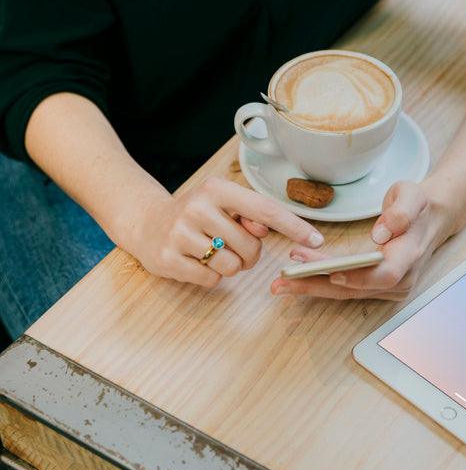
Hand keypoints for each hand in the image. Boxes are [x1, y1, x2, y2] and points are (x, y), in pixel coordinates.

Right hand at [130, 177, 323, 288]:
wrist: (145, 222)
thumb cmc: (196, 213)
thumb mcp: (222, 203)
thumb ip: (250, 213)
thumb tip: (265, 228)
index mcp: (216, 189)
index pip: (265, 209)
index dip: (294, 226)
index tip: (317, 239)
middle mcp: (197, 208)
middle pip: (251, 246)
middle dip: (249, 254)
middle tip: (231, 246)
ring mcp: (180, 235)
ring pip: (232, 267)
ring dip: (230, 267)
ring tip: (212, 252)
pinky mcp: (168, 260)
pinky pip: (211, 280)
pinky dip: (211, 276)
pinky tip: (197, 261)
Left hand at [270, 181, 452, 299]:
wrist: (430, 221)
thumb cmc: (419, 206)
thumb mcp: (414, 195)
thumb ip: (402, 211)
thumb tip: (383, 232)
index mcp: (410, 255)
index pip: (386, 274)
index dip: (359, 277)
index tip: (332, 272)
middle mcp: (401, 279)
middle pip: (356, 288)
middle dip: (318, 285)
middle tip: (285, 279)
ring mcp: (389, 288)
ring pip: (347, 292)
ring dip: (312, 287)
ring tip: (281, 283)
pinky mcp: (376, 288)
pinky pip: (346, 289)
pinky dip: (320, 284)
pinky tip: (296, 279)